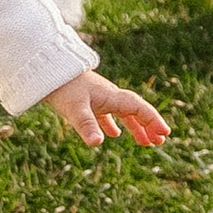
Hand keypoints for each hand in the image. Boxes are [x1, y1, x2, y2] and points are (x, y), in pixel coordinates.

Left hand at [38, 70, 169, 148]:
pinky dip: (114, 124)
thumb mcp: (75, 109)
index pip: (139, 108)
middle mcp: (110, 96)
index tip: (165, 134)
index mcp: (112, 96)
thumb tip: (98, 143)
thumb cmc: (63, 87)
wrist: (46, 69)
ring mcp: (100, 97)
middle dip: (149, 125)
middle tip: (160, 142)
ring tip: (145, 143)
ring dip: (136, 127)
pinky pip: (108, 113)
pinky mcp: (88, 100)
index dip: (153, 120)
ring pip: (124, 113)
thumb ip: (87, 125)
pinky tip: (113, 134)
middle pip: (136, 110)